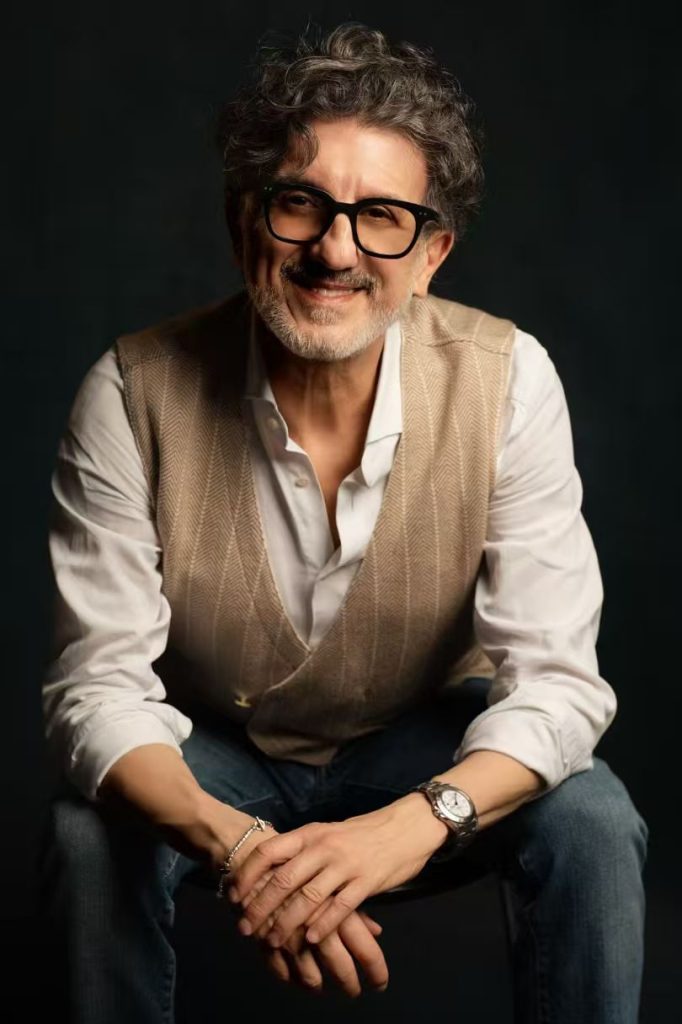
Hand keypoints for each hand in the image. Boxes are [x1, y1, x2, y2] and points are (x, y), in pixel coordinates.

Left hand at [230, 800, 441, 949]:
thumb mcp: (328, 834)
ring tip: (271, 941)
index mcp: (311, 833)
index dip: (249, 874)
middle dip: (261, 906)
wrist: (405, 828)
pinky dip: (322, 925)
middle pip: (284, 879)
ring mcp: (346, 864)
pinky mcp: (366, 881)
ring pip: (308, 897)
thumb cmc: (362, 834)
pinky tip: (309, 940)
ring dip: (286, 922)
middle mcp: (324, 847)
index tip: (234, 896)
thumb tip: (269, 871)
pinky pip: (339, 907)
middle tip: (245, 927)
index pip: (270, 851)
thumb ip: (302, 851)